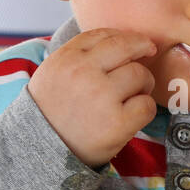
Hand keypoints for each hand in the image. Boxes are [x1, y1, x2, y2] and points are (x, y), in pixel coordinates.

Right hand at [28, 28, 157, 167]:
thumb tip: (123, 40)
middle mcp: (82, 73)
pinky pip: (146, 105)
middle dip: (141, 53)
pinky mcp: (117, 123)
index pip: (105, 35)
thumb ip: (80, 55)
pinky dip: (144, 110)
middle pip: (128, 48)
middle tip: (145, 63)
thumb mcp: (53, 74)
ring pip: (141, 75)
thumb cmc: (52, 112)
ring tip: (131, 98)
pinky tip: (131, 116)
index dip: (127, 38)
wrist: (43, 154)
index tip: (138, 45)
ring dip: (143, 85)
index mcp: (66, 58)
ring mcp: (101, 97)